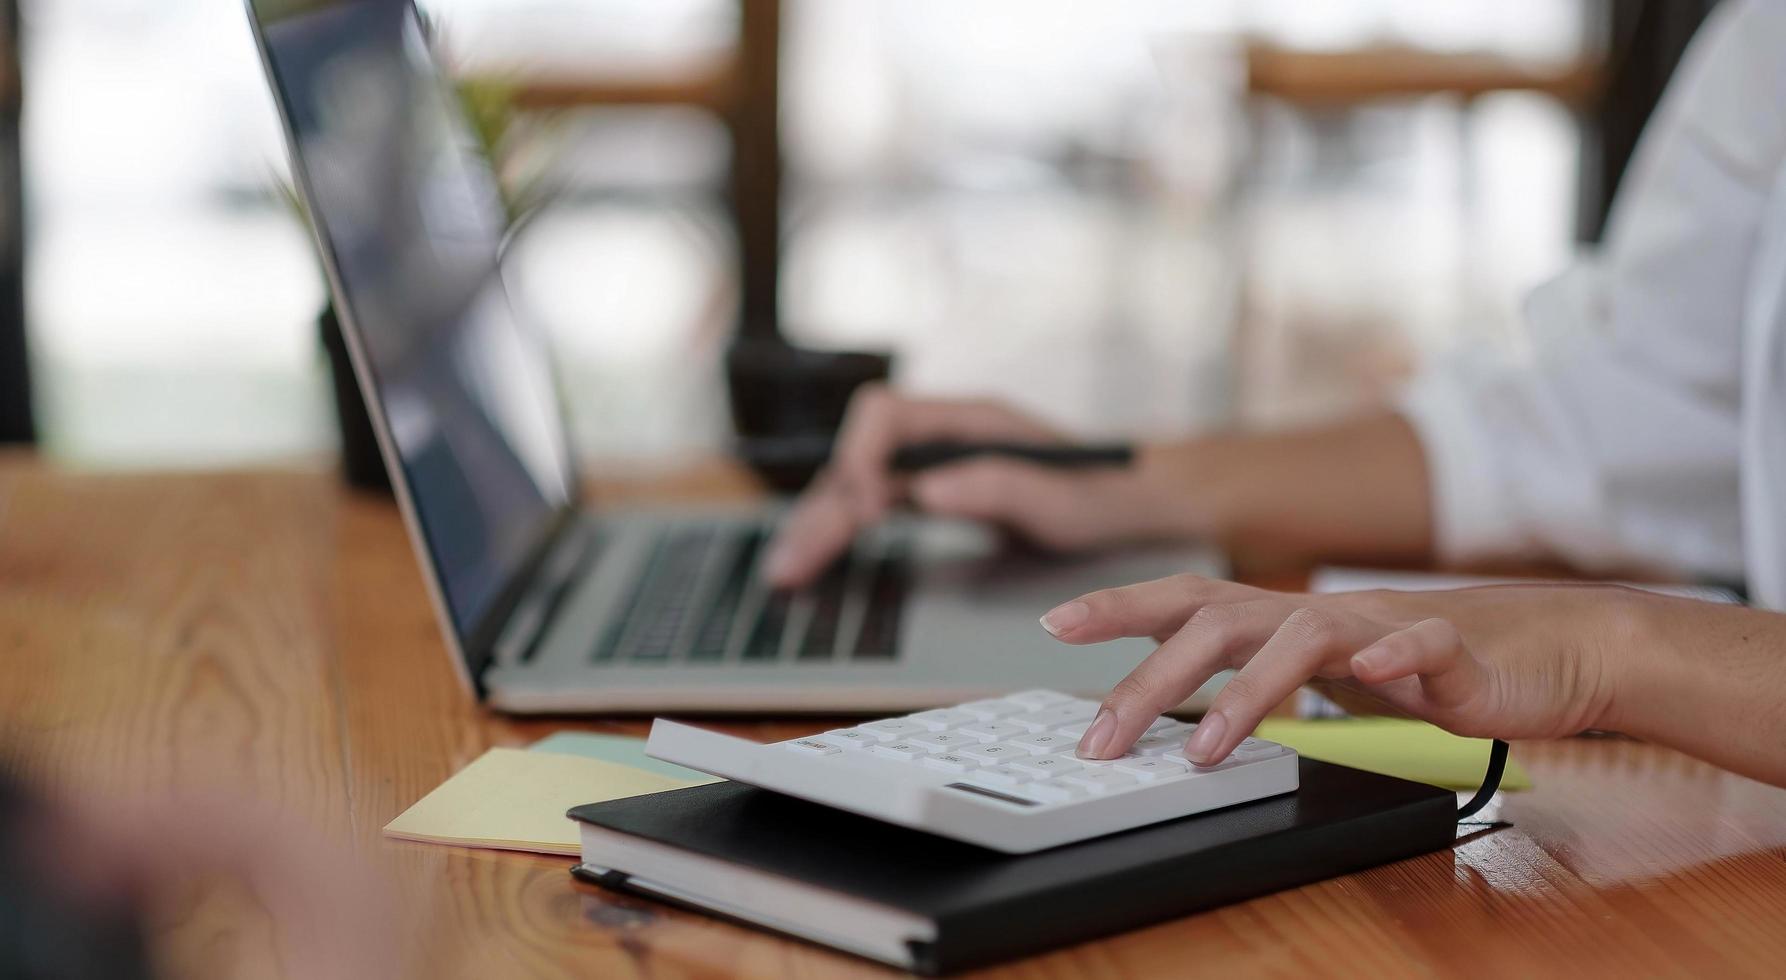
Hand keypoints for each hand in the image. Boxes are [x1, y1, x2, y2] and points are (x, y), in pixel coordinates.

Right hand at [762, 385, 1199, 587]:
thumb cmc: (1104, 498)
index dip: (861, 460)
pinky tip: (817, 558)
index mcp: (969, 419)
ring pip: (856, 482)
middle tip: (792, 567)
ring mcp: (934, 462)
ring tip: (785, 572)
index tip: (866, 513)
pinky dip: (841, 530)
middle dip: (823, 508)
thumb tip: (923, 491)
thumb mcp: (1060, 501)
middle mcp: (943, 434)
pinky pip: (870, 503)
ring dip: (820, 522)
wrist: (1135, 506)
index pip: (884, 416)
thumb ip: (995, 487)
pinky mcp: (931, 492)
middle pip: (857, 456)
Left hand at [1043, 575, 1638, 763]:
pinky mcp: (1457, 650)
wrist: (1548, 650)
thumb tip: (1177, 709)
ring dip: (1251, 690)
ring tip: (1210, 746)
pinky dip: (1401, 654)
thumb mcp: (1324, 679)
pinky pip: (1428, 644)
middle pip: (1223, 621)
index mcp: (1286, 620)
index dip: (1122, 606)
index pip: (1187, 602)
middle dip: (1152, 677)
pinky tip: (1376, 673)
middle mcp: (1323, 614)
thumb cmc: (1426, 666)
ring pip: (1307, 635)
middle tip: (1102, 735)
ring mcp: (1387, 625)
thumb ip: (1258, 685)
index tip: (1056, 623)